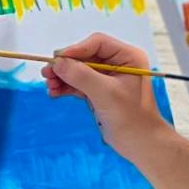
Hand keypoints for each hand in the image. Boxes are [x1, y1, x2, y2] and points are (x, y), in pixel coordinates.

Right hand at [47, 33, 166, 156]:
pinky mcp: (100, 92)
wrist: (140, 144)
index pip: (98, 44)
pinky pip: (80, 83)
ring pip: (80, 70)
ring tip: (50, 87)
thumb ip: (82, 76)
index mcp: (128, 57)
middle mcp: (119, 63)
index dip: (76, 50)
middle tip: (47, 74)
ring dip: (64, 77)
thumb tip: (58, 62)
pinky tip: (55, 93)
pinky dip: (67, 87)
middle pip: (86, 56)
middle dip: (66, 66)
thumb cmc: (131, 118)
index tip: (57, 60)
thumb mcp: (106, 94)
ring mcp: (109, 78)